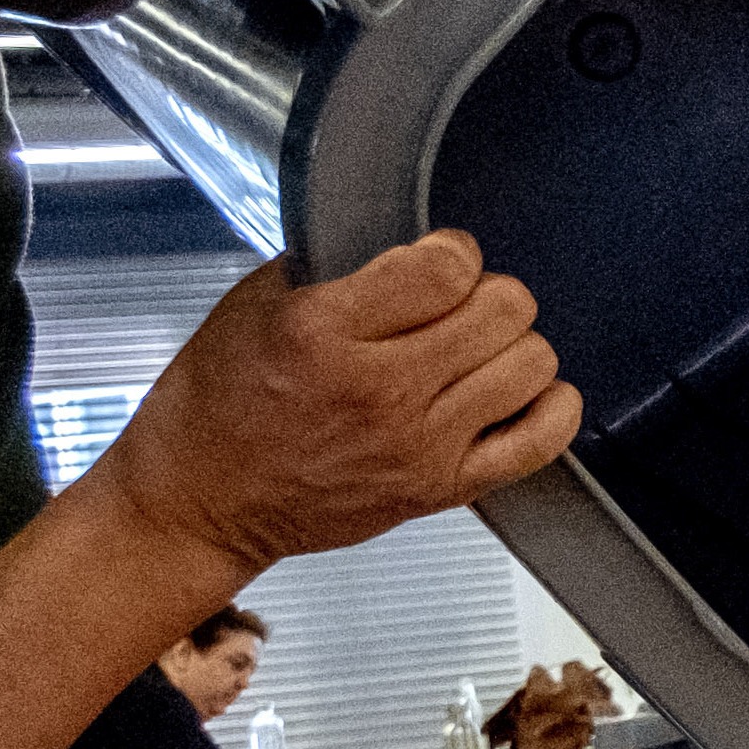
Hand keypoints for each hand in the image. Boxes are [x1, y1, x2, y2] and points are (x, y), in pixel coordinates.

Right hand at [93, 234, 581, 573]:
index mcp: (324, 332)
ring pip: (531, 364)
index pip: (446, 267)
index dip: (453, 251)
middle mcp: (379, 389)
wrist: (198, 504)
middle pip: (504, 310)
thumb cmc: (216, 410)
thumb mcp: (252, 308)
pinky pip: (542, 441)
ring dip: (514, 345)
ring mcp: (418, 444)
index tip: (440, 259)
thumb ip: (333, 268)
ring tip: (479, 350)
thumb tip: (406, 244)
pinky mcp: (440, 488)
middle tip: (461, 305)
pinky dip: (550, 408)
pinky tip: (521, 393)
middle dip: (489, 294)